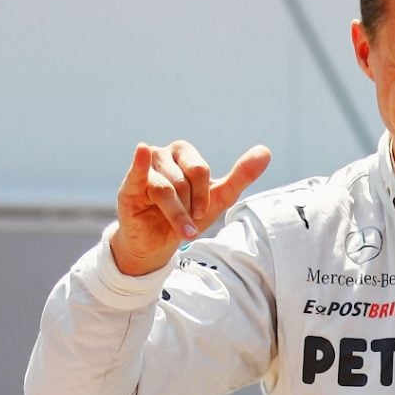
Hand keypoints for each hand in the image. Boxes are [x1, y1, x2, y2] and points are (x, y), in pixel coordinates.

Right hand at [111, 141, 271, 275]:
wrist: (160, 243)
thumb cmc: (189, 215)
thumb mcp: (219, 197)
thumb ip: (241, 175)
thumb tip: (265, 151)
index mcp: (183, 153)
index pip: (200, 171)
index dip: (204, 197)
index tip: (201, 213)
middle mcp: (162, 155)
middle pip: (184, 180)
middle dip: (190, 206)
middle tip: (188, 219)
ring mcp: (143, 170)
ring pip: (166, 190)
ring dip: (176, 214)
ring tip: (178, 227)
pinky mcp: (129, 188)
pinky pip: (138, 173)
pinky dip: (140, 163)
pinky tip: (142, 150)